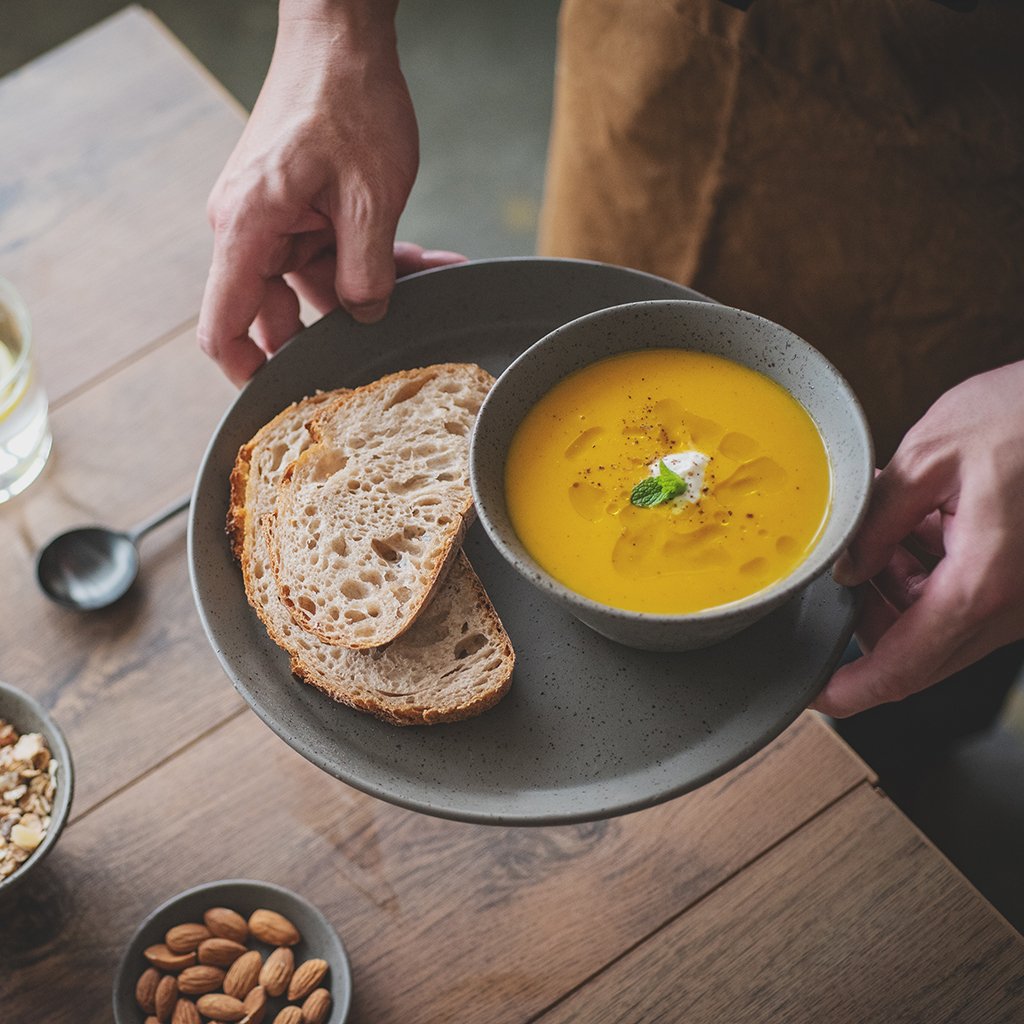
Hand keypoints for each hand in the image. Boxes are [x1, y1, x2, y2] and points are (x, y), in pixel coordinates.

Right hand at [199, 2, 460, 384]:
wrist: (341, 33)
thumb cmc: (347, 97)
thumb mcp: (372, 197)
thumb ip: (367, 271)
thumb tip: (365, 317)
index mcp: (248, 228)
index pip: (222, 325)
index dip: (246, 371)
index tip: (279, 398)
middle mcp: (249, 227)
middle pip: (278, 309)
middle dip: (339, 322)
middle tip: (394, 327)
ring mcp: (271, 216)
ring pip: (315, 280)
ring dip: (370, 284)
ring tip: (430, 272)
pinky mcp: (295, 205)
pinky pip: (327, 249)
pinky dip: (369, 256)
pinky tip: (421, 257)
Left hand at [812, 360, 1023, 717]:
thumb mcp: (932, 457)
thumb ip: (878, 520)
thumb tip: (846, 566)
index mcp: (982, 584)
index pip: (905, 665)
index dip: (853, 688)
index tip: (815, 694)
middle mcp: (1009, 606)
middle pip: (920, 653)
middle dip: (867, 624)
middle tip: (836, 578)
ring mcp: (1021, 598)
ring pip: (940, 626)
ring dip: (895, 594)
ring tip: (875, 535)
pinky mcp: (1022, 579)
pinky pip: (965, 599)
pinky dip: (927, 575)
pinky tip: (910, 527)